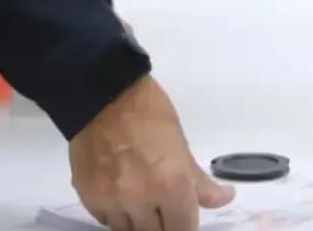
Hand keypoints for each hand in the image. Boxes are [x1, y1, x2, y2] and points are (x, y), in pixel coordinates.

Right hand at [69, 74, 234, 230]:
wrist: (104, 94)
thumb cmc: (150, 112)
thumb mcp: (180, 143)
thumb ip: (199, 181)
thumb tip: (224, 198)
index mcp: (171, 185)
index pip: (183, 229)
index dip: (186, 226)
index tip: (185, 219)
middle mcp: (141, 201)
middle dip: (164, 226)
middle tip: (166, 211)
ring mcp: (112, 202)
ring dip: (140, 223)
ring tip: (145, 204)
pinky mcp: (88, 199)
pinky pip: (107, 221)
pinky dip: (118, 216)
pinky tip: (123, 200)